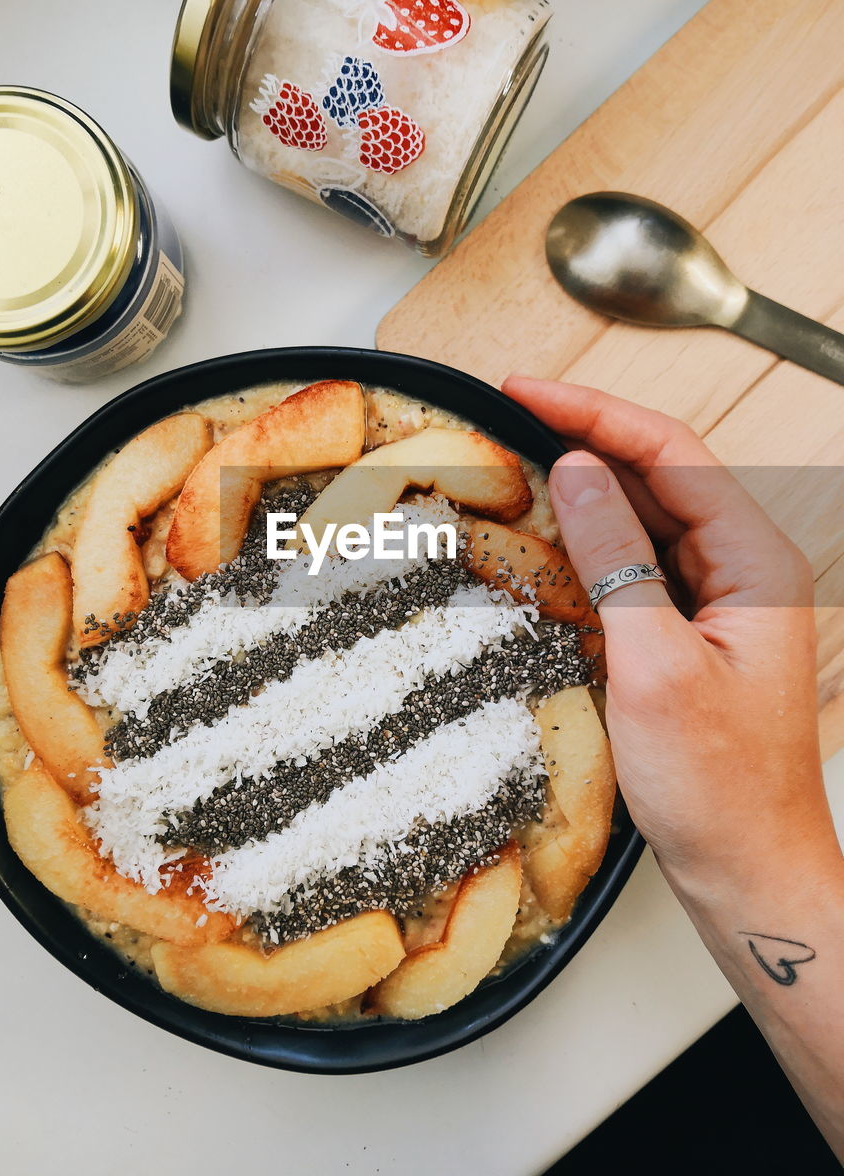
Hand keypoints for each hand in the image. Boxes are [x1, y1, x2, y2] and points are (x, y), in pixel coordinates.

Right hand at [502, 376, 838, 885]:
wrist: (747, 869)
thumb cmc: (719, 786)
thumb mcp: (655, 665)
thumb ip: (618, 561)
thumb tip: (576, 473)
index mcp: (756, 562)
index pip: (670, 453)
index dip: (593, 412)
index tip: (524, 390)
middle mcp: (742, 569)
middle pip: (658, 473)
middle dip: (581, 437)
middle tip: (504, 416)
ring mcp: (717, 599)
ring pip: (643, 516)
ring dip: (581, 487)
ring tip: (513, 461)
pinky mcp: (688, 629)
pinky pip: (634, 563)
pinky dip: (587, 541)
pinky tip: (545, 534)